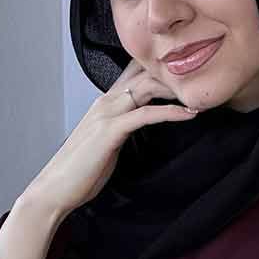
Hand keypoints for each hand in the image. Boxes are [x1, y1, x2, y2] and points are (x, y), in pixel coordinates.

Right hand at [24, 59, 197, 216]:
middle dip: (174, 73)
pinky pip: (147, 114)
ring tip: (202, 93)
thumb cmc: (80, 172)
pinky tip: (190, 114)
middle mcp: (105, 101)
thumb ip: (122, 130)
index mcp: (105, 103)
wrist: (55, 189)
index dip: (159, 69)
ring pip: (147, 86)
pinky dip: (171, 111)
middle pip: (144, 72)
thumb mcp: (106, 144)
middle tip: (202, 81)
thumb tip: (140, 129)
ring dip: (177, 88)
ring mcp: (107, 113)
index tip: (186, 76)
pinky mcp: (111, 130)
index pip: (134, 72)